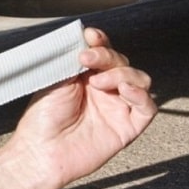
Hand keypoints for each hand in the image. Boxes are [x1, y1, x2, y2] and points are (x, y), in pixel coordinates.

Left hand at [9, 27, 155, 187]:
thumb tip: (83, 38)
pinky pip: (147, 107)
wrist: (40, 151)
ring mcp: (115, 108)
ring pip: (138, 80)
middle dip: (106, 56)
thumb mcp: (54, 80)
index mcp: (83, 78)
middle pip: (121, 63)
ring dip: (122, 74)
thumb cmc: (41, 121)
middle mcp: (102, 91)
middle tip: (86, 59)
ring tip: (97, 82)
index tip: (90, 36)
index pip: (102, 53)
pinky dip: (140, 95)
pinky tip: (124, 91)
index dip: (100, 42)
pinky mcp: (126, 127)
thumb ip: (72, 59)